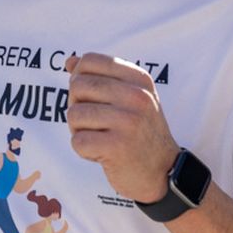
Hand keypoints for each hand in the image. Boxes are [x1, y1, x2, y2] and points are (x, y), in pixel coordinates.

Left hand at [65, 53, 178, 204]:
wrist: (163, 171)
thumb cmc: (140, 132)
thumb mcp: (129, 98)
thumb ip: (100, 77)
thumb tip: (69, 62)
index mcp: (139, 79)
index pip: (90, 60)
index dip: (80, 78)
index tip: (92, 97)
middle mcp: (137, 97)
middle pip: (78, 86)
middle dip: (77, 105)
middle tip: (94, 122)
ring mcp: (128, 122)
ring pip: (74, 114)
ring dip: (79, 130)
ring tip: (99, 137)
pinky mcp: (117, 147)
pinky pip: (78, 141)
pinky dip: (84, 150)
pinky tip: (102, 153)